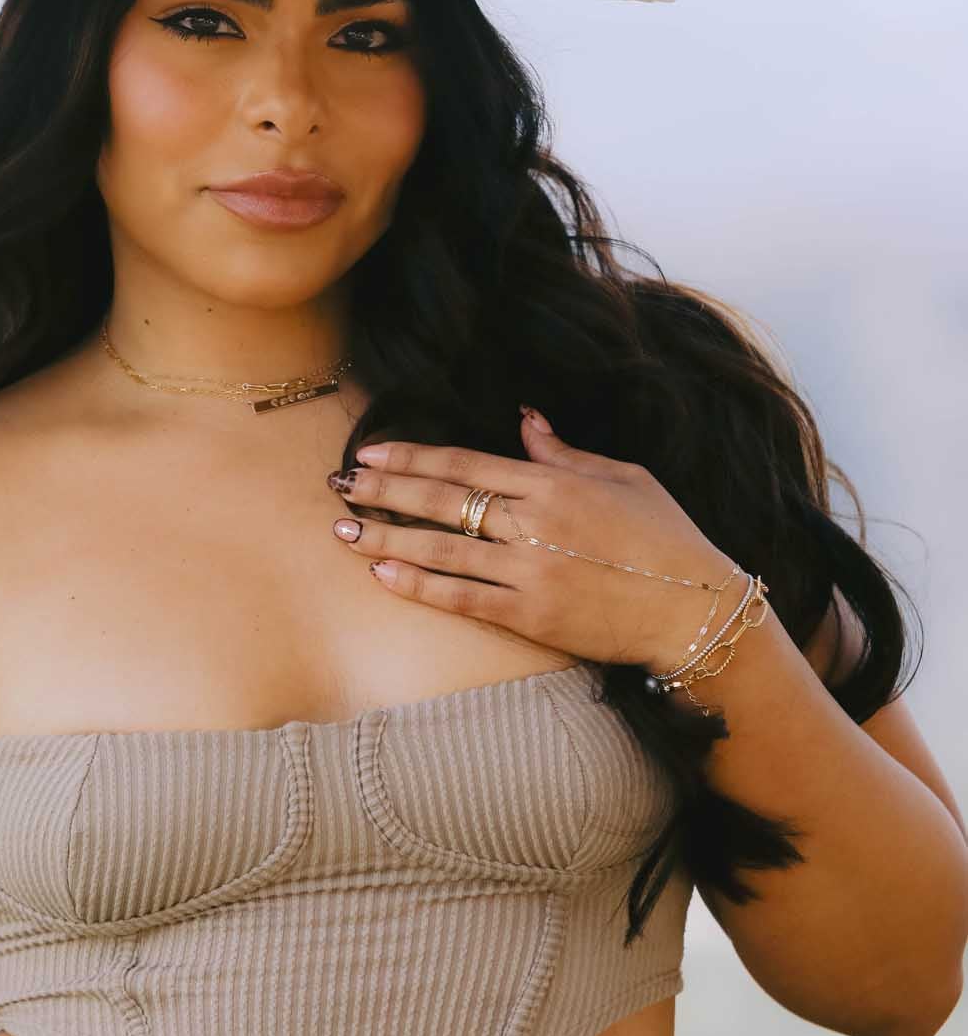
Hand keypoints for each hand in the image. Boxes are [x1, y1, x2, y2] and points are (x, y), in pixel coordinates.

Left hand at [326, 408, 736, 672]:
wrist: (694, 610)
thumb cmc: (667, 539)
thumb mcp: (623, 478)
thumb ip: (564, 452)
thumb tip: (525, 419)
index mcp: (554, 483)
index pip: (466, 464)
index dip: (413, 458)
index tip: (372, 453)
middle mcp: (534, 522)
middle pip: (443, 501)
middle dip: (385, 491)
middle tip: (340, 484)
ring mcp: (530, 571)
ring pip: (442, 549)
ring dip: (387, 537)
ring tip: (344, 530)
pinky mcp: (531, 616)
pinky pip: (463, 598)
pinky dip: (420, 585)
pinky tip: (384, 574)